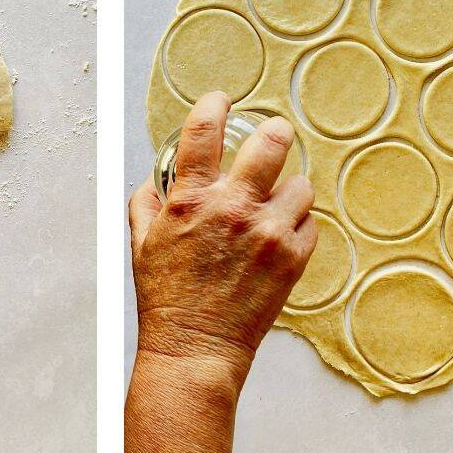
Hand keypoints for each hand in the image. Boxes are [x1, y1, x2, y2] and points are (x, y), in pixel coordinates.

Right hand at [129, 92, 316, 394]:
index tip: (221, 101)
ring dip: (290, 189)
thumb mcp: (142, 243)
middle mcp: (232, 208)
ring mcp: (267, 233)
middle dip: (276, 132)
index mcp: (192, 199)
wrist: (195, 351)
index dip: (214, 104)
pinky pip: (311, 224)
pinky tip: (283, 235)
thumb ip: (148, 202)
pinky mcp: (291, 259)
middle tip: (275, 135)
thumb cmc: (167, 300)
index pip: (204, 129)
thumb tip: (158, 179)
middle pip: (272, 142)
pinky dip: (299, 225)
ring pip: (301, 184)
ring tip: (279, 201)